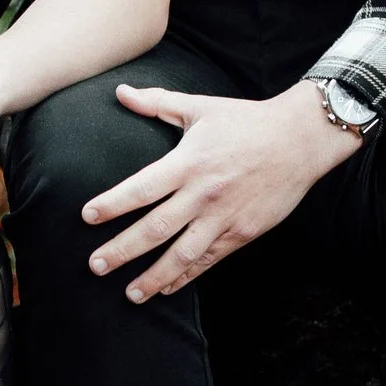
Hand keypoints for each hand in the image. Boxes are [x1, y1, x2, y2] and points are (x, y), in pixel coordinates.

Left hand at [83, 82, 361, 299]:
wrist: (299, 140)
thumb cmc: (246, 121)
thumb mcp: (201, 107)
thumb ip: (157, 103)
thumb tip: (120, 91)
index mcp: (189, 162)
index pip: (142, 188)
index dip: (112, 204)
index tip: (86, 217)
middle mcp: (203, 194)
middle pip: (155, 229)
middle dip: (122, 250)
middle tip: (94, 266)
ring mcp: (223, 218)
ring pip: (182, 255)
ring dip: (153, 277)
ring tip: (129, 294)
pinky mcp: (242, 233)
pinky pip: (208, 261)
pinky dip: (186, 277)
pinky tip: (167, 289)